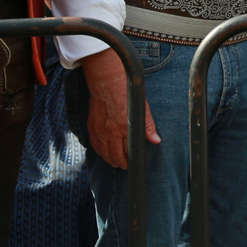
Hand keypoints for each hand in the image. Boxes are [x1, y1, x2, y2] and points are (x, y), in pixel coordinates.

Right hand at [82, 48, 159, 169]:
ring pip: (102, 152)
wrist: (107, 80)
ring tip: (115, 162)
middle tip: (124, 166)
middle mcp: (109, 132)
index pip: (126, 153)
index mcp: (123, 128)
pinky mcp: (91, 125)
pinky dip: (99, 151)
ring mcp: (98, 130)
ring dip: (109, 159)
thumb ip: (148, 126)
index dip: (129, 160)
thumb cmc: (126, 91)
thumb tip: (155, 140)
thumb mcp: (142, 107)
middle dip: (119, 163)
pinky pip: (94, 144)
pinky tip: (103, 151)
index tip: (132, 163)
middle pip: (113, 156)